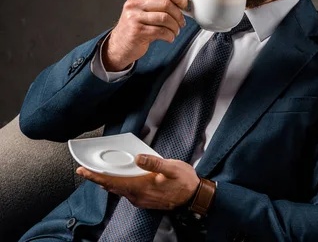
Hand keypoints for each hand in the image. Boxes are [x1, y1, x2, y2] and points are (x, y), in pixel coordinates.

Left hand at [76, 154, 199, 209]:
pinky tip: (120, 179)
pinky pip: (126, 192)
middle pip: (112, 186)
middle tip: (85, 170)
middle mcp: (137, 196)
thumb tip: (138, 158)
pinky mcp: (144, 200)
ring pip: (118, 190)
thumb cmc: (184, 182)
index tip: (83, 171)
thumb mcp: (172, 168)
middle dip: (97, 178)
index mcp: (141, 187)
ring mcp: (140, 199)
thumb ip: (154, 163)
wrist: (193, 197)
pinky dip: (119, 185)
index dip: (96, 176)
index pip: (112, 181)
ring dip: (108, 182)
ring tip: (100, 173)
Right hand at [103, 0, 188, 70]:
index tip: (185, 6)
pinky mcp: (136, 31)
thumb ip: (164, 0)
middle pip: (166, 4)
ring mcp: (134, 16)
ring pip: (165, 18)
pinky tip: (169, 38)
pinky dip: (170, 36)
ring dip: (175, 27)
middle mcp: (135, 3)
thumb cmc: (137, 26)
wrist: (120, 44)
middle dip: (179, 15)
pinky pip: (161, 31)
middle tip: (181, 23)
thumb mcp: (148, 9)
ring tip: (175, 31)